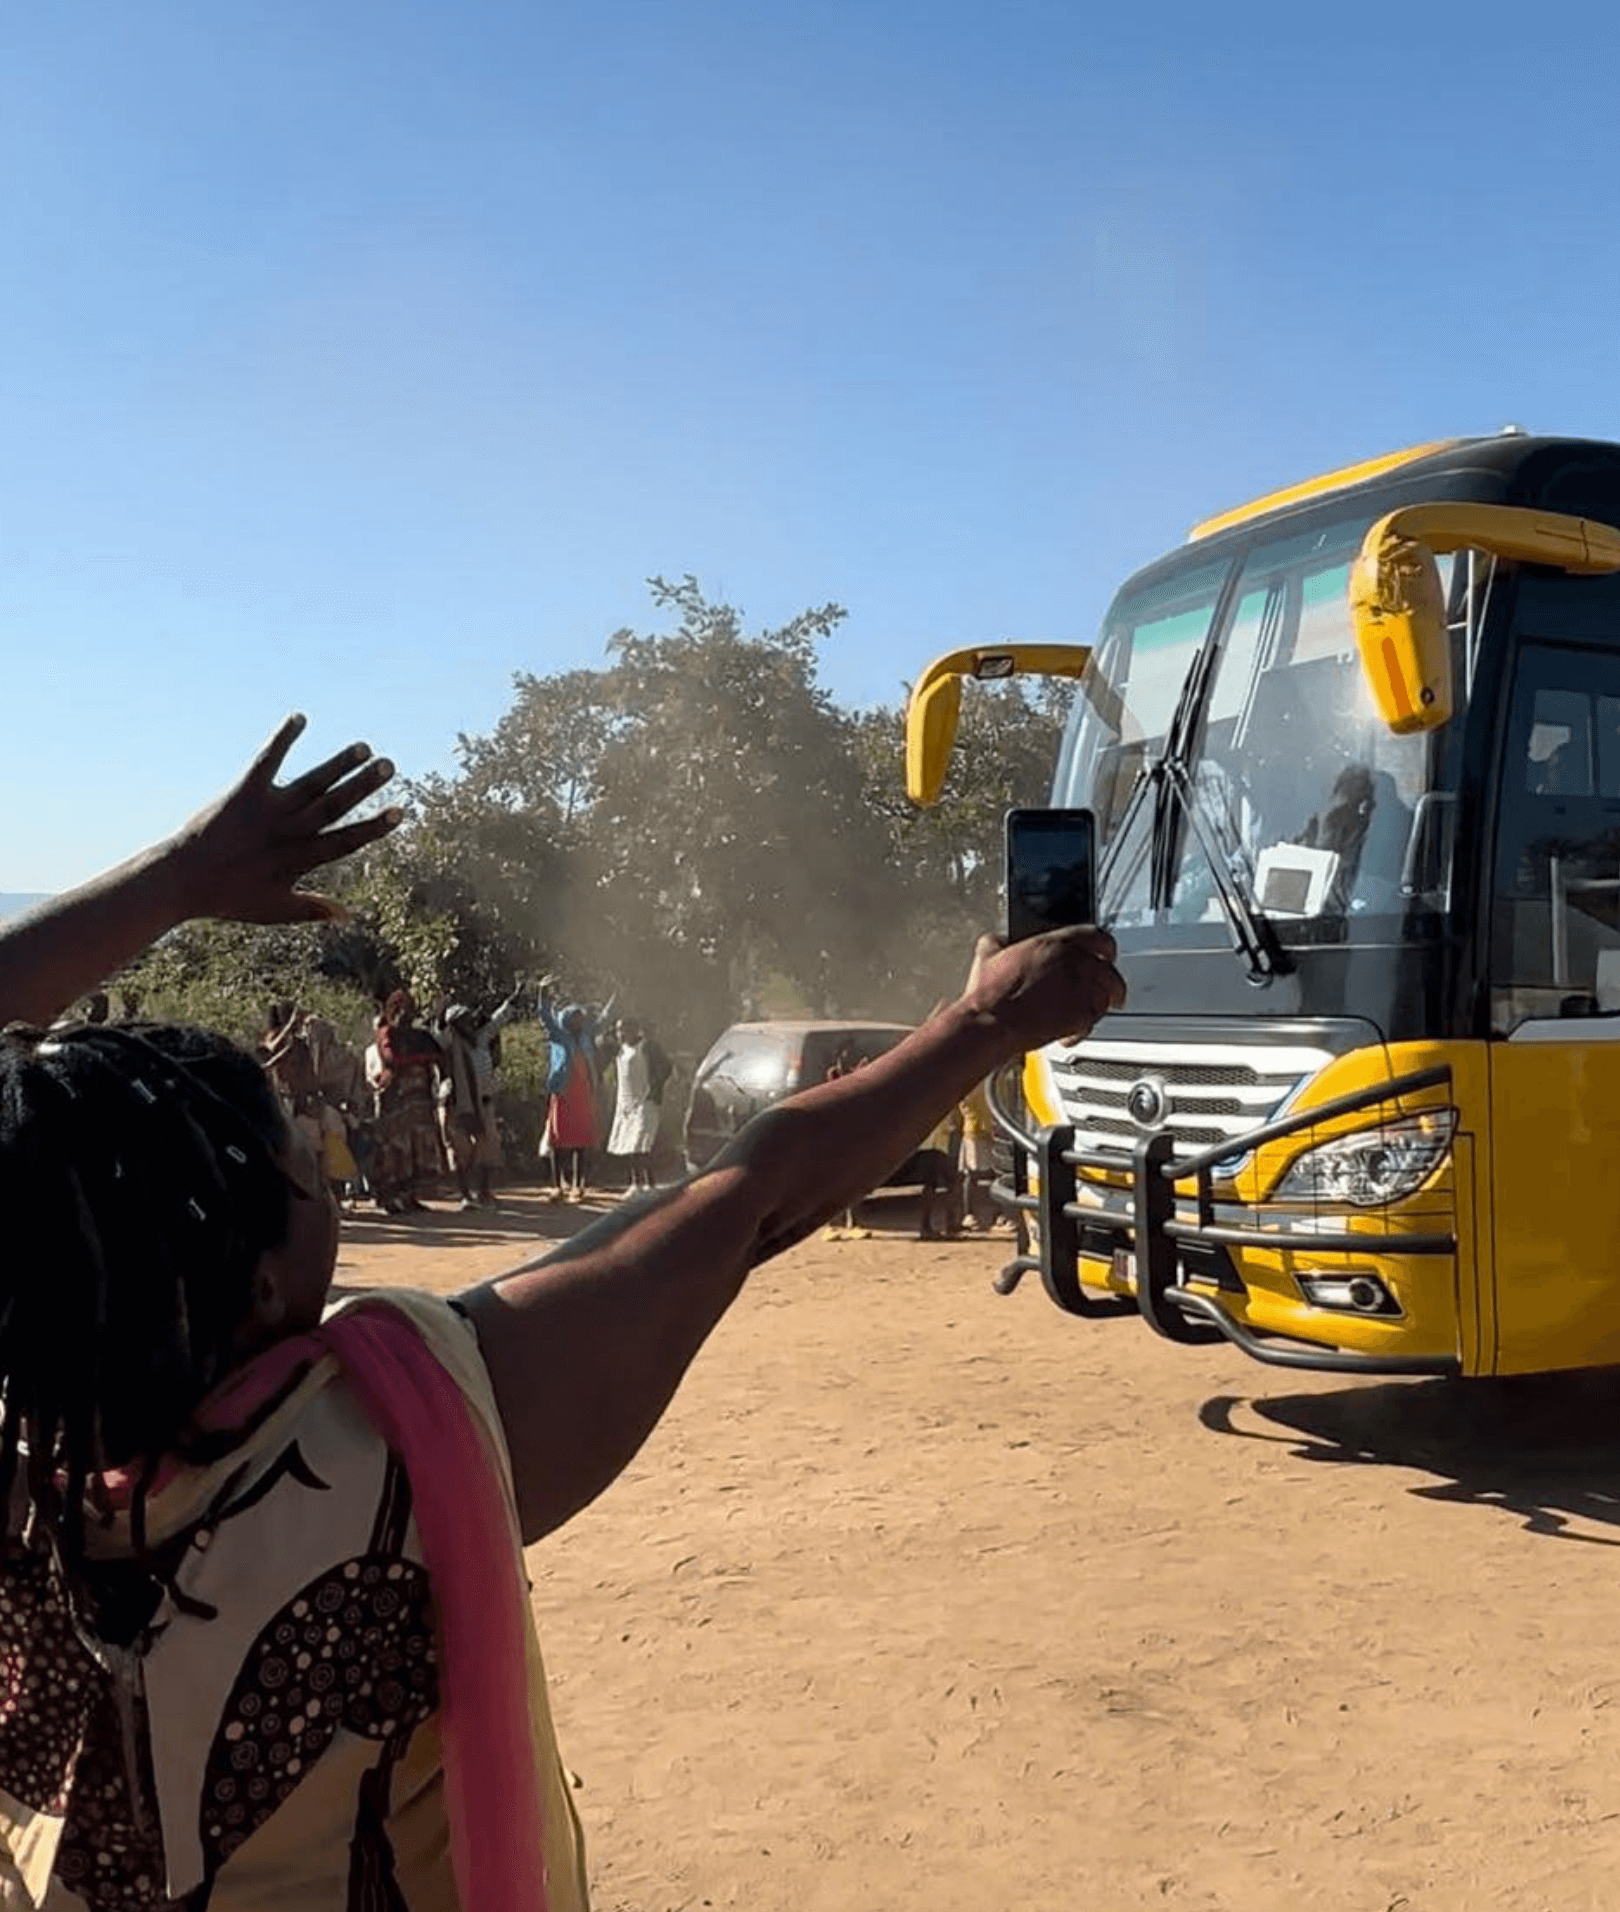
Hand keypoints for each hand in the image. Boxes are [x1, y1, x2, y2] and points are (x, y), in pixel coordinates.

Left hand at [166, 715, 401, 924]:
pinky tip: (300, 719)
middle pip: (332, 806)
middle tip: (388, 765)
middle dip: (363, 786)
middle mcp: (287, 833)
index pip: (344, 841)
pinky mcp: (242, 793)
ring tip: (362, 747)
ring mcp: (266, 811)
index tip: (399, 812)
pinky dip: (283, 739)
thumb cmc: (227, 898)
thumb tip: (349, 917)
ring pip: (310, 784)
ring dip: (337, 764)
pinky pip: (267, 761)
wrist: (180, 880)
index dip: (373, 828)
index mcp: (298, 860)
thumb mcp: (273, 910)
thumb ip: (312, 909)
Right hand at [962, 926, 1125, 1051]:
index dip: (1105, 945)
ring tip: (1099, 1010)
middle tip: (1110, 986)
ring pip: (1108, 995)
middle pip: (1109, 968)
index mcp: (1054, 943)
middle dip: (1111, 979)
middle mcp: (1074, 963)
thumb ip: (997, 943)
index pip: (1096, 935)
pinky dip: (1086, 1028)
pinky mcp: (1081, 1016)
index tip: (1106, 952)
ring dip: (1104, 1003)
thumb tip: (995, 942)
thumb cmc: (991, 995)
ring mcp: (1081, 990)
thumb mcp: (987, 956)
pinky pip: (1095, 1021)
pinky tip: (1073, 1032)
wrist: (993, 1023)